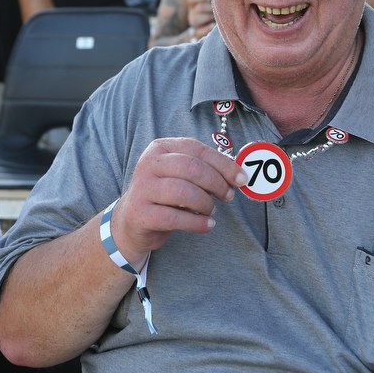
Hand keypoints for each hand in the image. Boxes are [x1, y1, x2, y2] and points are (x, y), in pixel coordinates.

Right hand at [110, 138, 247, 268]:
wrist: (132, 221)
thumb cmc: (164, 195)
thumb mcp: (179, 174)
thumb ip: (203, 169)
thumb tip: (237, 174)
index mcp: (160, 148)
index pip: (197, 150)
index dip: (223, 164)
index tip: (241, 178)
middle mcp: (148, 164)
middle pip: (192, 168)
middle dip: (217, 183)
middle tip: (228, 196)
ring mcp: (142, 188)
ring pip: (184, 192)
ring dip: (206, 203)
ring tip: (211, 210)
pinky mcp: (140, 213)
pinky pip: (175, 218)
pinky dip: (197, 223)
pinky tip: (207, 225)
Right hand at [186, 0, 215, 40]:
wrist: (209, 31)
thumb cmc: (214, 13)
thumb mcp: (212, 4)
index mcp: (194, 5)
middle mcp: (192, 14)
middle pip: (198, 8)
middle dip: (210, 8)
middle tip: (216, 10)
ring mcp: (194, 25)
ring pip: (195, 20)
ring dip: (207, 18)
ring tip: (214, 18)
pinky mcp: (196, 34)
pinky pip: (198, 31)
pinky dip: (206, 28)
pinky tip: (213, 26)